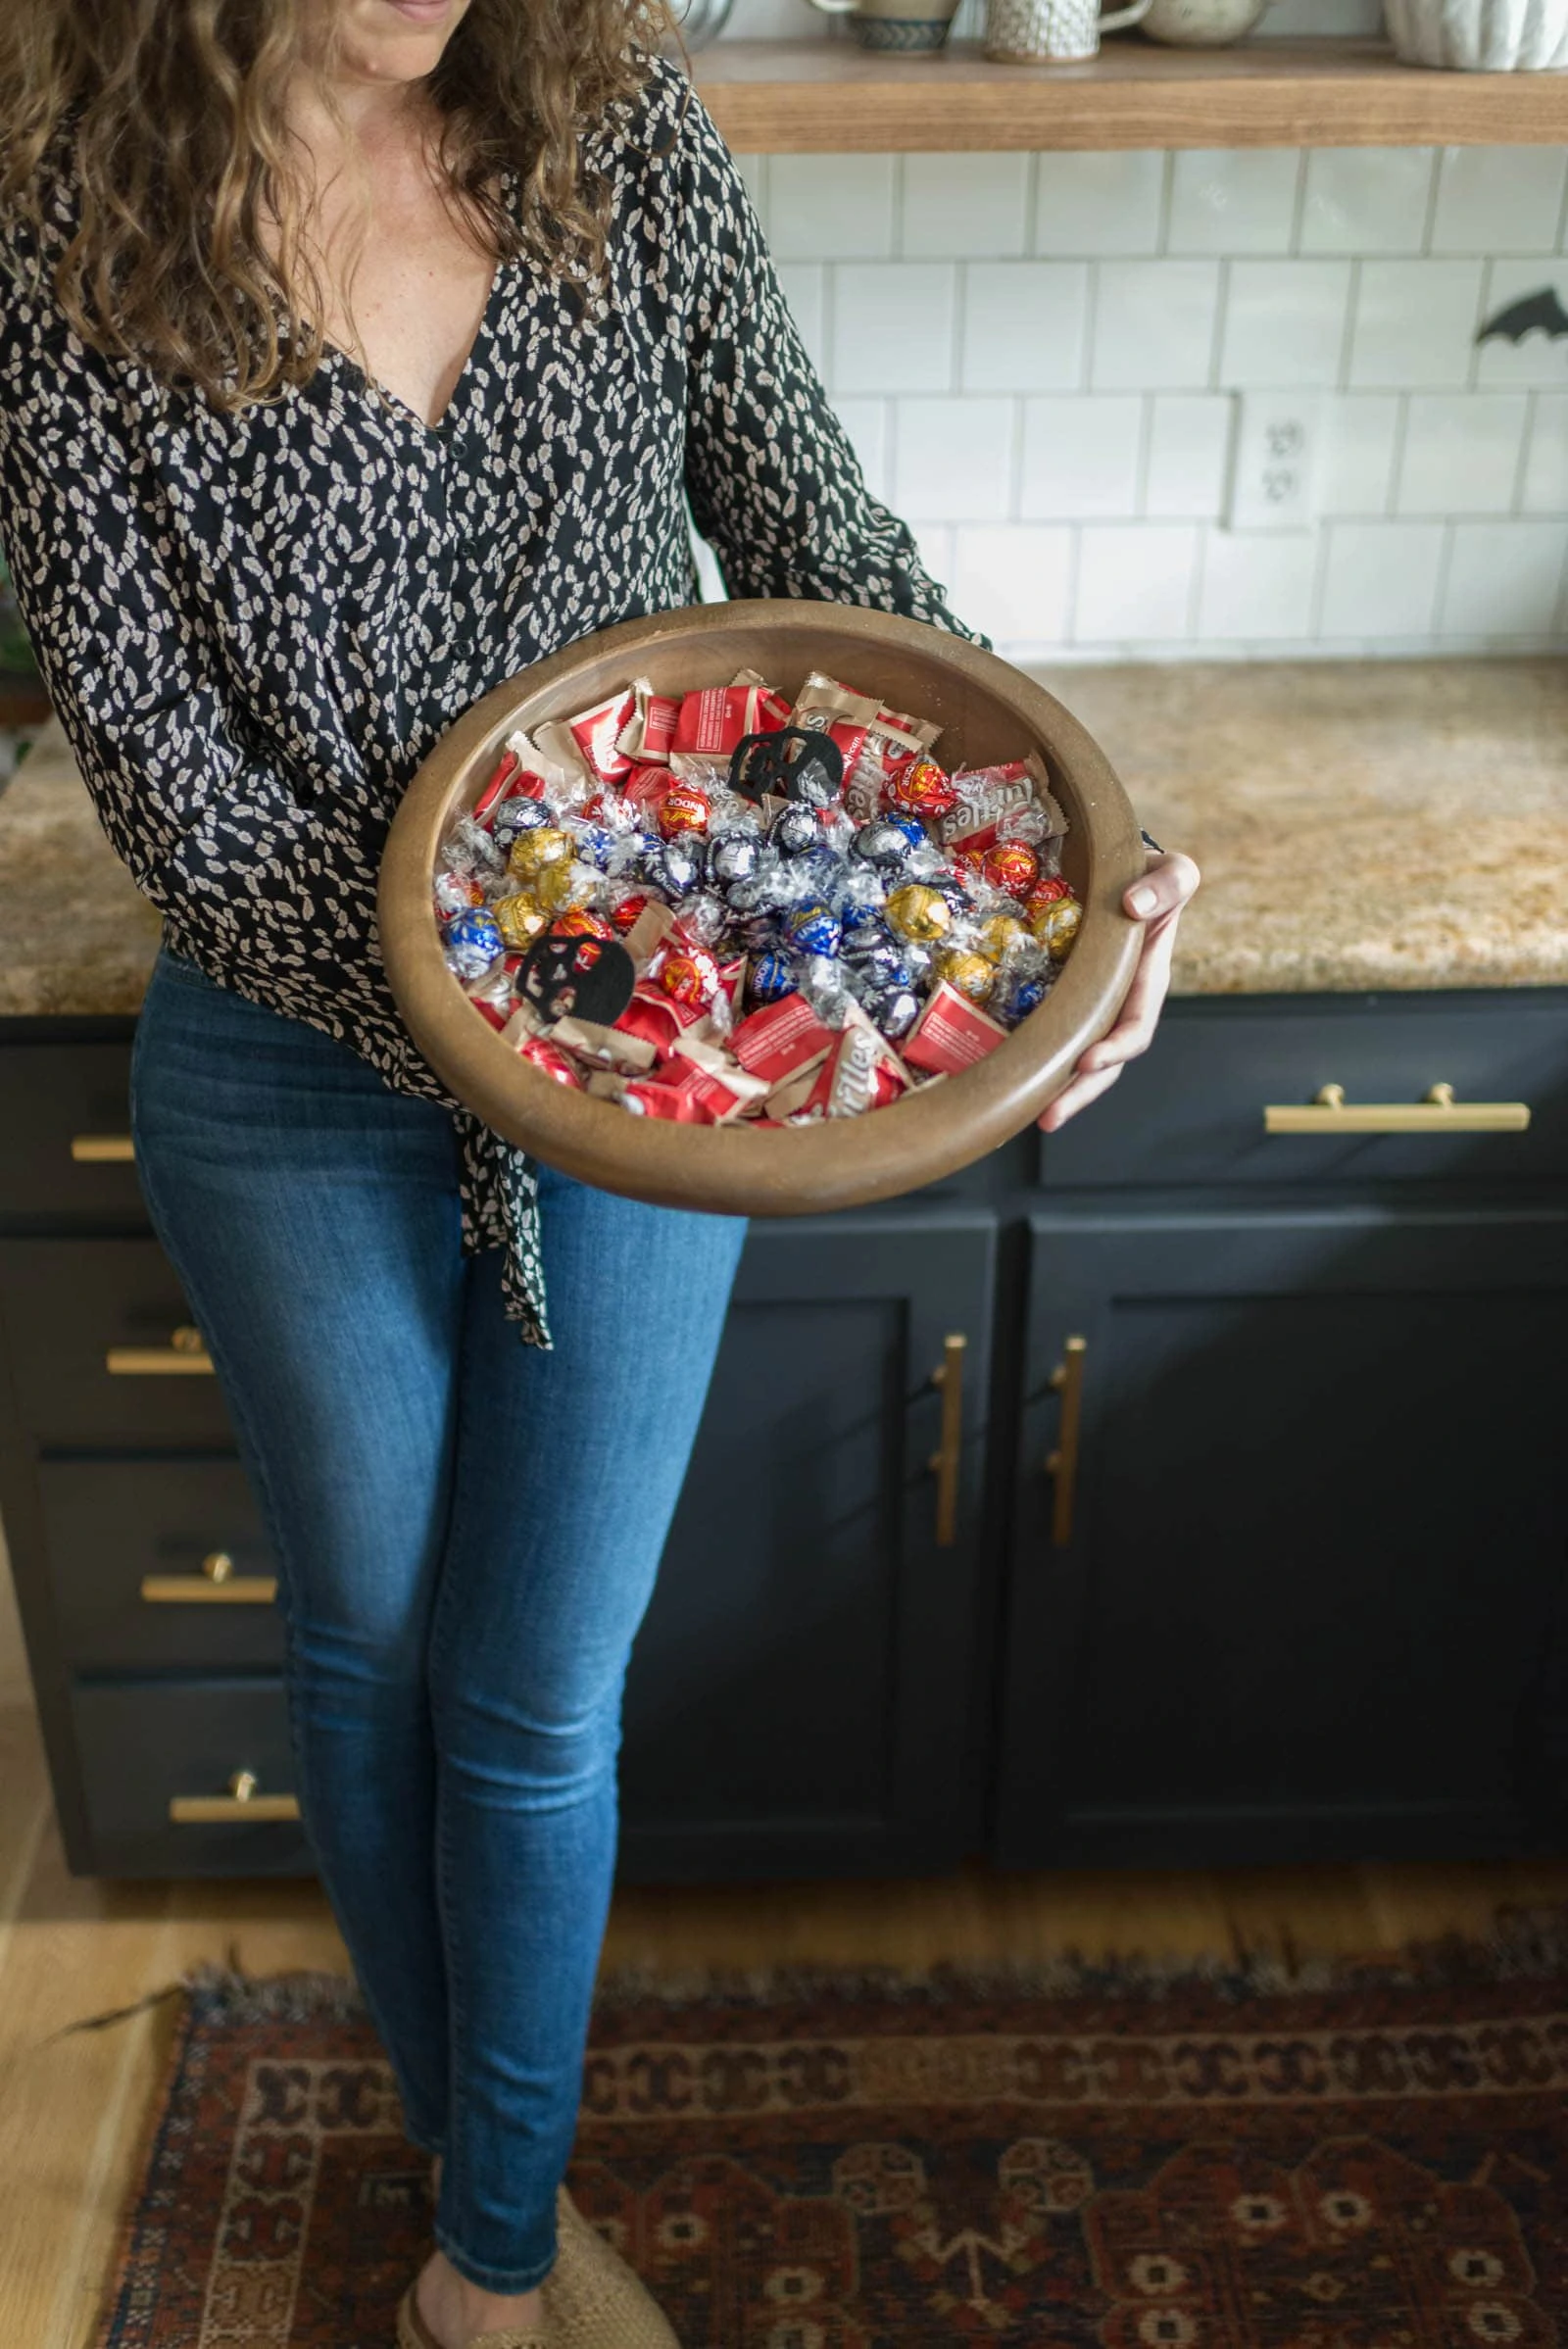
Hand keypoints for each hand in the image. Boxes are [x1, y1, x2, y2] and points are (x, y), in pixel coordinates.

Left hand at [1036, 848, 1199, 1132]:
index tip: (1088, 1060)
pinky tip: (1005, 1078)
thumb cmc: (1143, 872)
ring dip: (1055, 1089)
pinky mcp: (1056, 998)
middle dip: (1079, 1091)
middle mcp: (1116, 1002)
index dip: (1115, 1048)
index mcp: (1146, 981)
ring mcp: (1086, 1005)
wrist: (1109, 866)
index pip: (1135, 1027)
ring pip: (1073, 1056)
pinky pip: (1045, 1032)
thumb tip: (1134, 906)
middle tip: (1048, 1115)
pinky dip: (1030, 1057)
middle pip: (1104, 1061)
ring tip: (1029, 1114)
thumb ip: (1167, 886)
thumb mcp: (1172, 871)